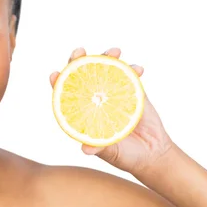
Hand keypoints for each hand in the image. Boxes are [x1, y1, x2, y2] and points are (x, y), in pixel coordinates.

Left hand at [49, 47, 173, 175]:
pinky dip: (134, 69)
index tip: (54, 73)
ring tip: (115, 51)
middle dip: (78, 60)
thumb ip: (99, 148)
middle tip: (80, 51)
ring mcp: (113, 92)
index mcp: (84, 112)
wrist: (152, 154)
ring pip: (106, 69)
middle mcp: (95, 99)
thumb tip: (85, 149)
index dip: (58, 82)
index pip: (65, 94)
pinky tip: (138, 69)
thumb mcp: (111, 153)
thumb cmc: (125, 155)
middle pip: (82, 74)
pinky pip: (131, 75)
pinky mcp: (133, 90)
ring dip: (109, 57)